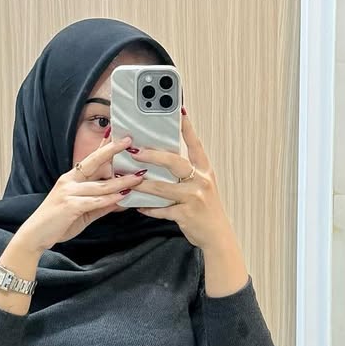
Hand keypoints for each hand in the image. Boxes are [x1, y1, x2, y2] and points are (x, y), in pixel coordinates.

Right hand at [17, 134, 145, 252]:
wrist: (35, 235)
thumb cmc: (57, 223)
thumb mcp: (82, 212)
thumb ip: (100, 205)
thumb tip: (119, 200)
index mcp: (71, 179)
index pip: (90, 159)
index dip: (104, 148)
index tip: (117, 137)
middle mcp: (69, 181)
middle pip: (94, 162)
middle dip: (112, 150)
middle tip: (128, 141)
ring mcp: (69, 192)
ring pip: (99, 185)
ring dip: (120, 182)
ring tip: (137, 178)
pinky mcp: (70, 206)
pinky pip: (94, 201)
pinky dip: (109, 200)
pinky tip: (122, 197)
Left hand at [131, 109, 233, 251]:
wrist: (217, 235)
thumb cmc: (207, 209)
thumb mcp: (203, 186)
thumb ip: (188, 173)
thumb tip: (165, 160)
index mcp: (204, 170)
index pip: (195, 144)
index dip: (187, 127)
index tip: (178, 110)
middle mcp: (200, 180)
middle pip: (175, 162)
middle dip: (153, 156)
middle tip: (135, 151)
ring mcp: (193, 198)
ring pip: (163, 188)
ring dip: (143, 184)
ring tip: (127, 179)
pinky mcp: (185, 215)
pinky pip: (162, 210)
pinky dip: (149, 208)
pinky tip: (138, 206)